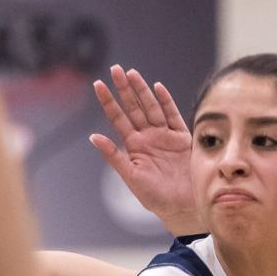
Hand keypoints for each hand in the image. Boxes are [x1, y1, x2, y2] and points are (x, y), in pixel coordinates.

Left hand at [90, 65, 201, 235]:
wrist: (183, 206)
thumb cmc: (155, 197)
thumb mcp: (131, 177)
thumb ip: (114, 156)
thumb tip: (93, 137)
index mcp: (134, 146)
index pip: (118, 119)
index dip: (108, 102)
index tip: (98, 84)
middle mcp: (148, 137)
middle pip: (134, 108)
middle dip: (124, 89)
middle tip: (115, 69)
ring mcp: (165, 136)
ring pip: (151, 107)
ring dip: (142, 90)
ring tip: (131, 73)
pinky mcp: (182, 138)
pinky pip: (173, 115)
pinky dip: (166, 101)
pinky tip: (157, 87)